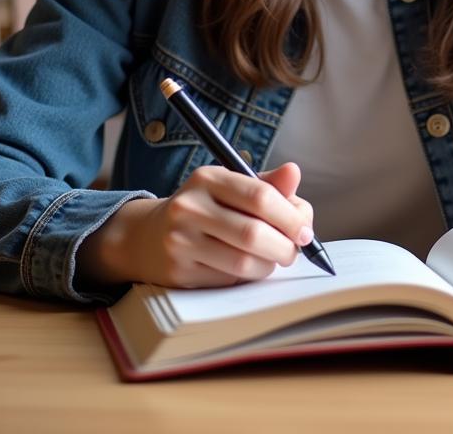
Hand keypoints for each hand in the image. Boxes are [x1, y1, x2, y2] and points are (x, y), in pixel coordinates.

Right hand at [79, 162, 313, 288]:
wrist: (147, 237)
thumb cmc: (204, 210)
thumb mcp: (230, 188)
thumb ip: (266, 185)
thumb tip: (295, 172)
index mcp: (208, 178)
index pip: (260, 196)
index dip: (291, 216)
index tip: (305, 230)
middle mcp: (190, 207)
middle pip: (254, 233)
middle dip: (285, 246)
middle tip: (294, 250)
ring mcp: (180, 241)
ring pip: (244, 262)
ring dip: (269, 265)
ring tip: (272, 259)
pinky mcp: (178, 272)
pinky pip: (228, 280)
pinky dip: (247, 277)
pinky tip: (246, 267)